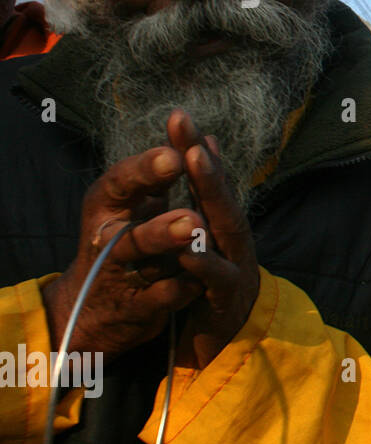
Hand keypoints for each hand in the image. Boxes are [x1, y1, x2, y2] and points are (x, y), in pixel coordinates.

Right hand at [41, 145, 205, 363]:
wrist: (95, 306)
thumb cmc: (123, 239)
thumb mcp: (133, 203)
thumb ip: (162, 174)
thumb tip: (202, 137)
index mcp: (107, 206)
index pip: (122, 183)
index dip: (146, 170)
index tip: (175, 154)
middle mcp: (106, 239)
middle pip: (129, 231)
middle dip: (159, 223)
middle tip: (190, 215)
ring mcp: (119, 275)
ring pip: (142, 263)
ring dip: (167, 249)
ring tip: (193, 233)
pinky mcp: (136, 306)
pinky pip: (160, 297)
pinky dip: (180, 288)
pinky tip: (199, 281)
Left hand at [164, 109, 260, 369]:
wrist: (228, 347)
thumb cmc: (210, 289)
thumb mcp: (203, 242)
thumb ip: (203, 202)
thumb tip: (204, 147)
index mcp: (221, 227)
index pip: (208, 183)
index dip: (196, 150)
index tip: (179, 118)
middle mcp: (234, 242)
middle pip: (222, 198)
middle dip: (207, 163)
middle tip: (191, 134)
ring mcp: (236, 269)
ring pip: (226, 229)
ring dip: (212, 196)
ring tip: (196, 165)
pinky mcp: (228, 301)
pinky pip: (217, 280)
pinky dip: (204, 263)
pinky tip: (189, 248)